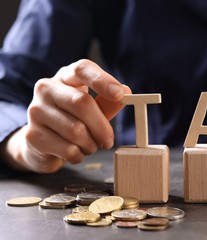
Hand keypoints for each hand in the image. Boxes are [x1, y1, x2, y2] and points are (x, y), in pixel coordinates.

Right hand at [1, 59, 130, 172]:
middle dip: (101, 127)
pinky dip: (79, 155)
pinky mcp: (32, 134)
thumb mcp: (94, 109)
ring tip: (89, 146)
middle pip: (82, 103)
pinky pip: (67, 149)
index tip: (119, 94)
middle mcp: (47, 88)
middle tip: (108, 141)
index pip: (82, 69)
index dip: (102, 80)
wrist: (43, 142)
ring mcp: (36, 110)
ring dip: (90, 144)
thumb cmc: (74, 120)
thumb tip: (126, 92)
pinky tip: (76, 152)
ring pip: (75, 130)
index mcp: (65, 76)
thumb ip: (109, 102)